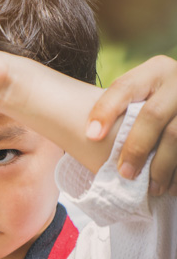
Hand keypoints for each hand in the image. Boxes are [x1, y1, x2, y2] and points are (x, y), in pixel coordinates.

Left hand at [86, 55, 176, 194]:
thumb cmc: (153, 105)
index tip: (91, 136)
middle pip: (152, 115)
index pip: (124, 87)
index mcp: (155, 70)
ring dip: (162, 165)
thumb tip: (90, 142)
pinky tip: (173, 186)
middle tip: (124, 174)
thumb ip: (123, 111)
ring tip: (152, 188)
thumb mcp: (143, 96)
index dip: (105, 111)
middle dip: (136, 148)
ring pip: (176, 134)